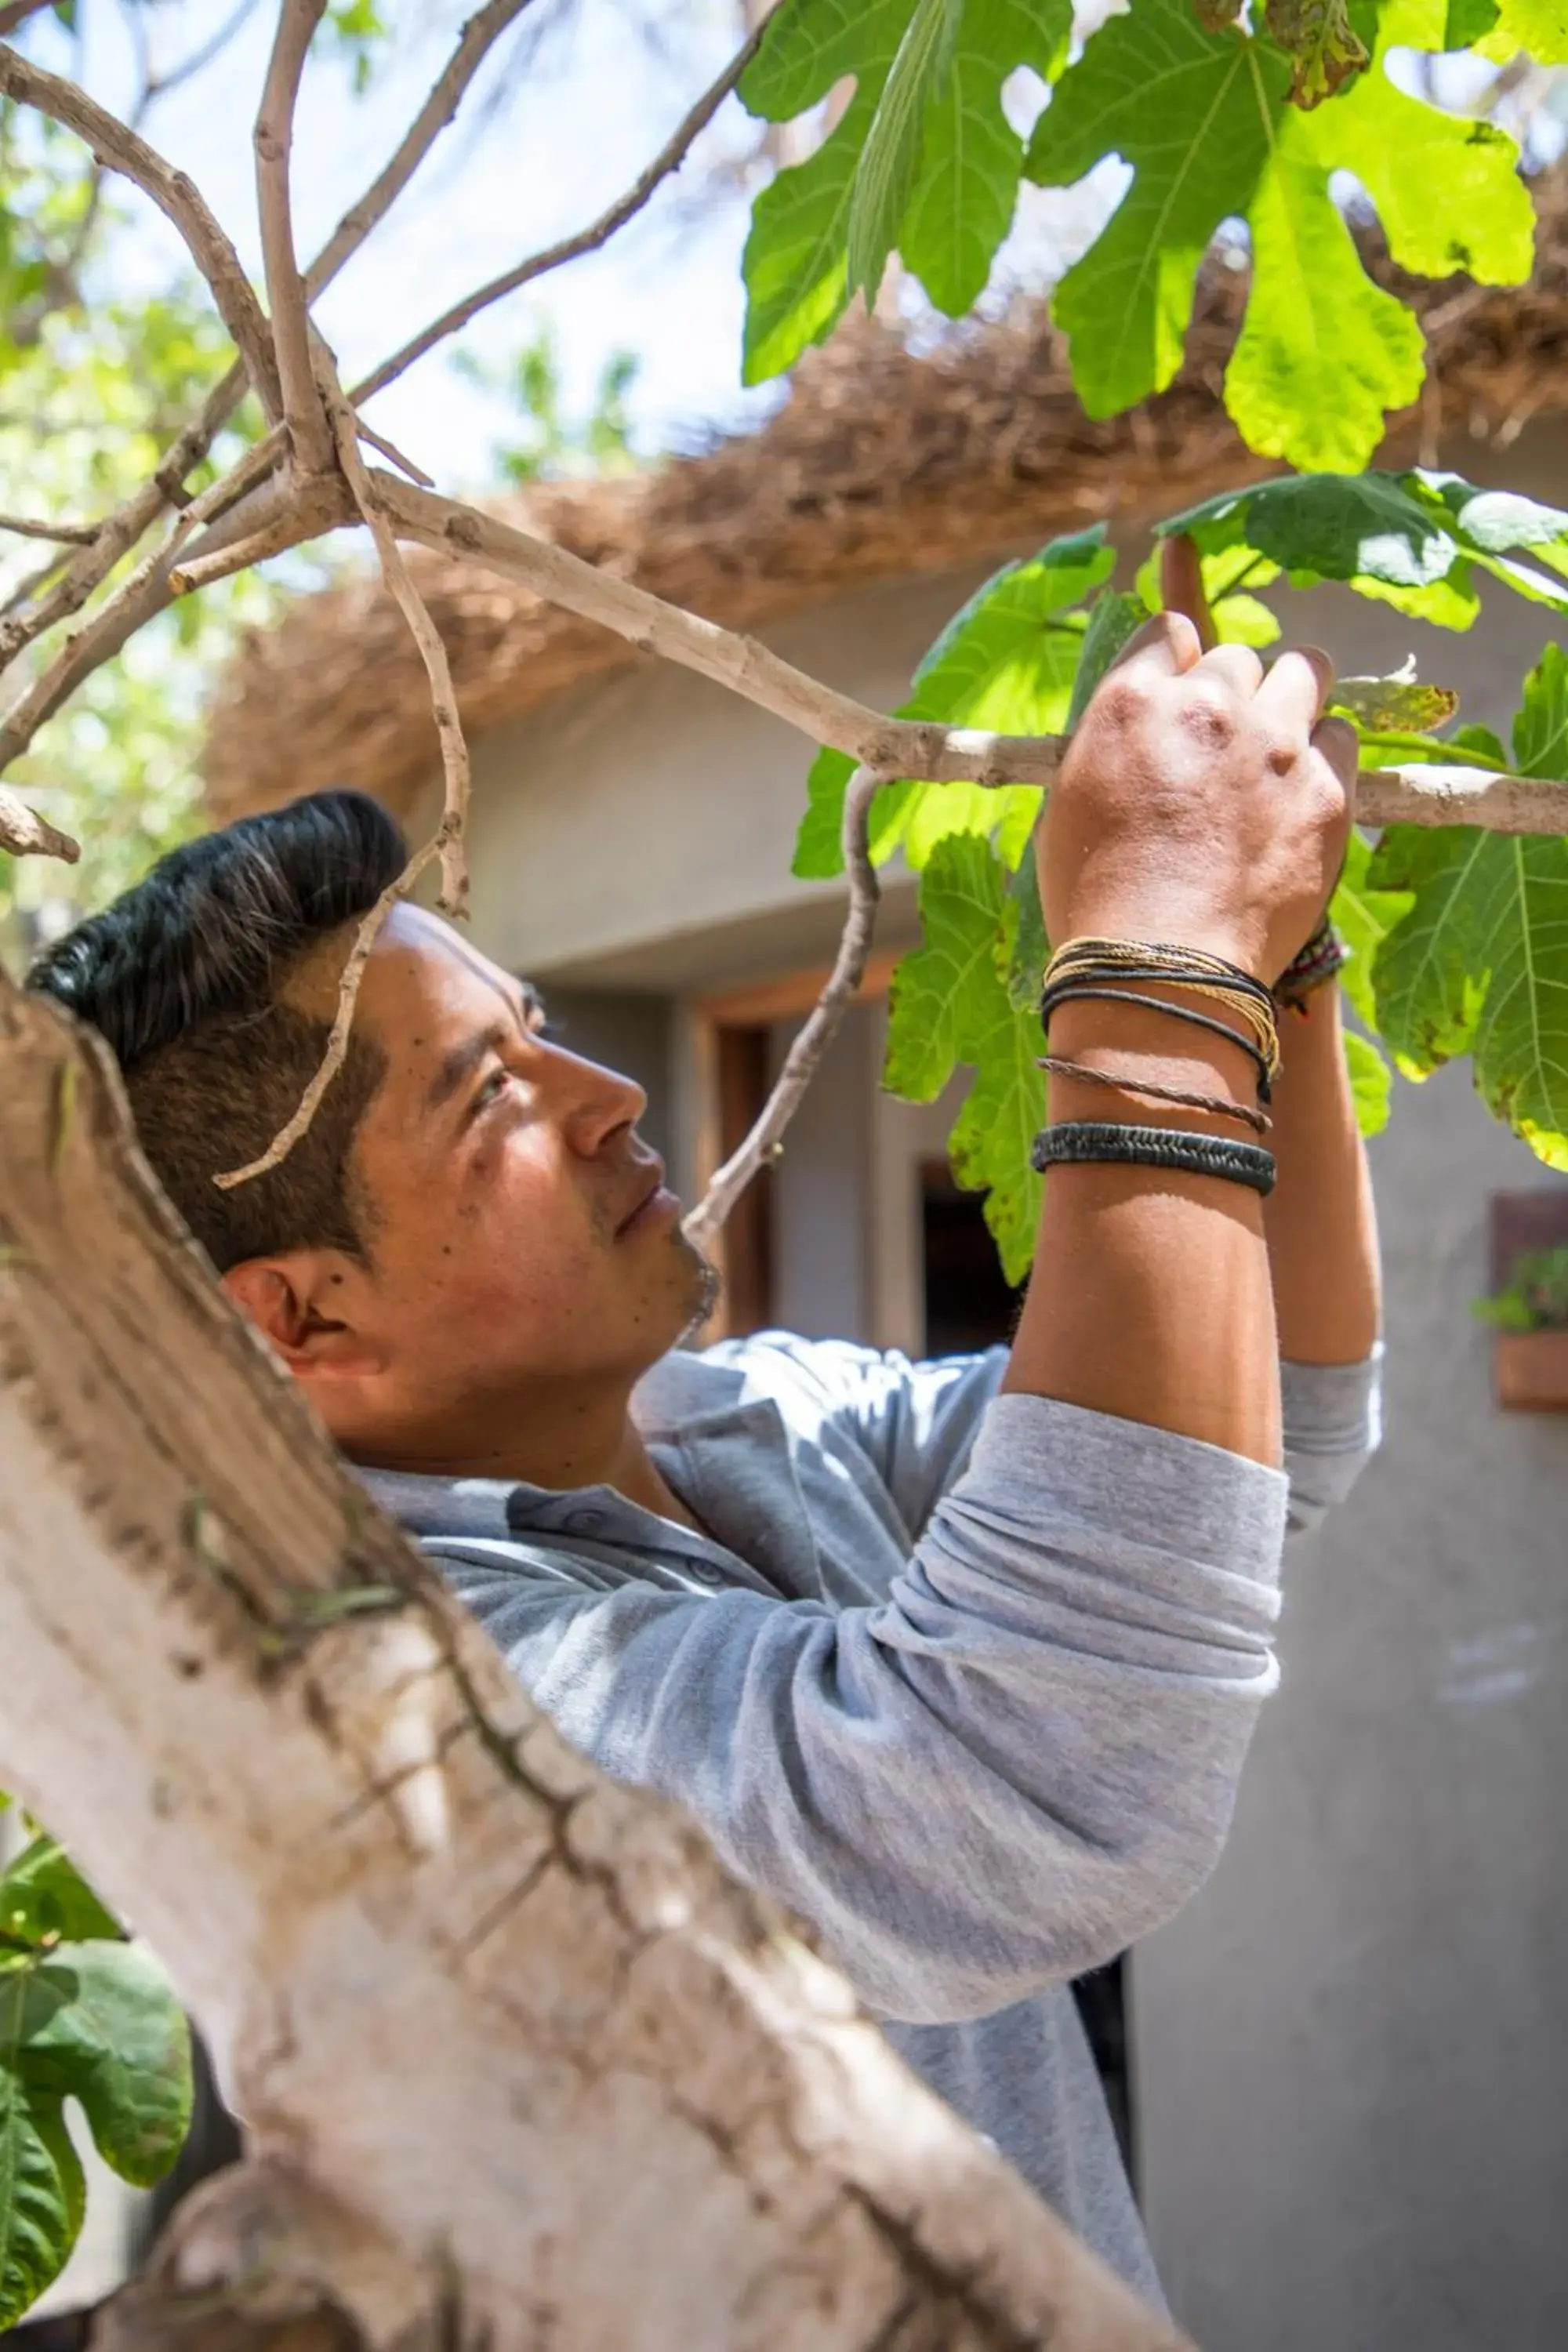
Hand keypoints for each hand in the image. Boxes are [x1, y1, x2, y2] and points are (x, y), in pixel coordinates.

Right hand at [1039, 561, 1355, 980]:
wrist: (1162, 972)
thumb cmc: (1098, 899)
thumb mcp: (1069, 802)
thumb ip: (1112, 741)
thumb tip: (1141, 718)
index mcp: (1131, 702)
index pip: (1170, 632)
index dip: (1177, 663)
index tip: (1181, 695)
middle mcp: (1208, 707)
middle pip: (1239, 657)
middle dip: (1234, 692)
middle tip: (1226, 743)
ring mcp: (1275, 745)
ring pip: (1306, 672)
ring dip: (1292, 701)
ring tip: (1279, 750)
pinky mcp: (1328, 791)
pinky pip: (1343, 740)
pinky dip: (1325, 759)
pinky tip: (1300, 798)